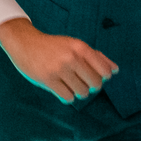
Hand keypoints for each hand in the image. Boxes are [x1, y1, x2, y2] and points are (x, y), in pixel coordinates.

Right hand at [0, 18, 117, 103]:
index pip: (105, 71)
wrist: (24, 43)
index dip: (102, 77)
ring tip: (68, 83)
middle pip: (95, 84)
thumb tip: (115, 70)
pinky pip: (68, 98)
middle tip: (79, 80)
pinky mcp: (48, 80)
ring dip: (77, 91)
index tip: (92, 74)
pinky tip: (60, 87)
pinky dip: (67, 96)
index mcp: (80, 47)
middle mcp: (72, 58)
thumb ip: (96, 56)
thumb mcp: (75, 45)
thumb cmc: (53, 46)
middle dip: (90, 86)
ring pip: (82, 93)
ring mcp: (59, 69)